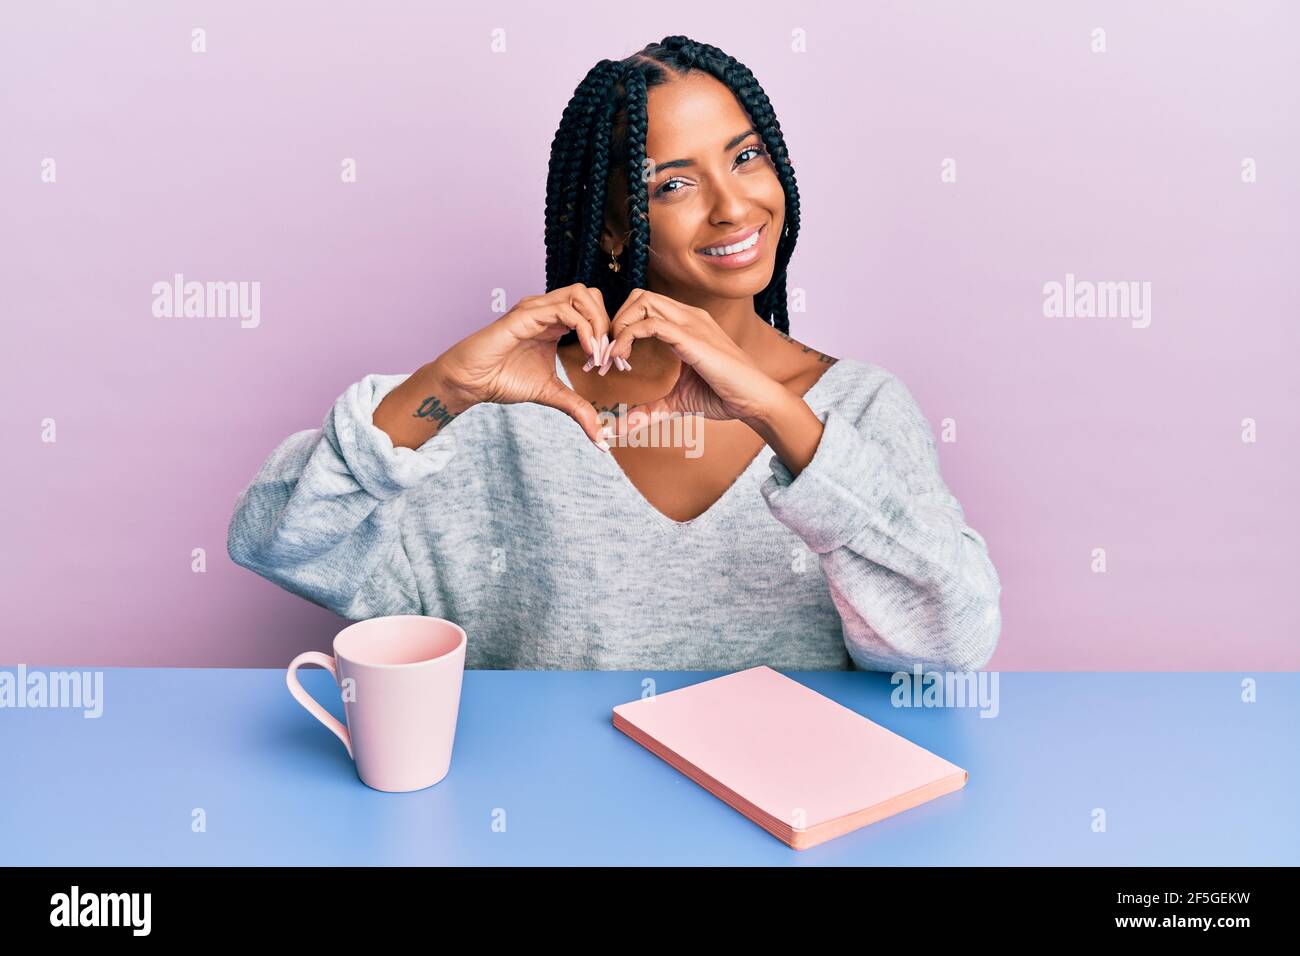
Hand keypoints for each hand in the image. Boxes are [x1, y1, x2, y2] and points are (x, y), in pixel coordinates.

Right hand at [429, 284, 615, 446]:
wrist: (471, 381)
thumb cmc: (504, 379)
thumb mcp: (552, 393)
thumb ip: (578, 408)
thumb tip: (600, 437)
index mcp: (555, 322)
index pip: (592, 309)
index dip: (607, 333)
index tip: (609, 364)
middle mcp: (547, 309)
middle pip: (591, 294)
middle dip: (606, 323)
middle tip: (606, 356)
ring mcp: (536, 308)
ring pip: (581, 294)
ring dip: (597, 323)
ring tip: (597, 355)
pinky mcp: (526, 315)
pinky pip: (564, 310)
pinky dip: (584, 329)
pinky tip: (587, 352)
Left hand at [604, 289, 783, 426]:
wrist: (754, 401)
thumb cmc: (724, 396)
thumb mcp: (676, 402)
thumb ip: (649, 410)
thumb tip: (622, 427)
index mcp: (686, 324)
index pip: (644, 306)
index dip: (622, 328)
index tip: (612, 360)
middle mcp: (688, 317)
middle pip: (639, 296)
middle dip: (615, 322)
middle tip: (607, 356)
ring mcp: (691, 324)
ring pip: (642, 302)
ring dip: (619, 327)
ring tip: (614, 358)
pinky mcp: (691, 338)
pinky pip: (651, 324)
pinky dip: (628, 338)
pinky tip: (623, 361)